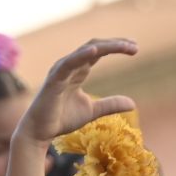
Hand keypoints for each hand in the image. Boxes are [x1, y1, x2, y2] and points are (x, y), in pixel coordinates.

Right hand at [16, 39, 138, 146]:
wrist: (40, 131)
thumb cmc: (62, 118)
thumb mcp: (93, 111)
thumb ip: (111, 105)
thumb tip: (133, 104)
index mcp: (78, 70)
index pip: (99, 51)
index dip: (116, 47)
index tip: (135, 48)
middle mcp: (70, 65)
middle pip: (94, 46)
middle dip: (115, 44)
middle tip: (134, 46)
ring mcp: (61, 70)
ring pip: (85, 51)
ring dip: (105, 47)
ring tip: (124, 46)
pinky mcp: (54, 79)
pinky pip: (68, 63)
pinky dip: (81, 56)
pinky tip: (95, 51)